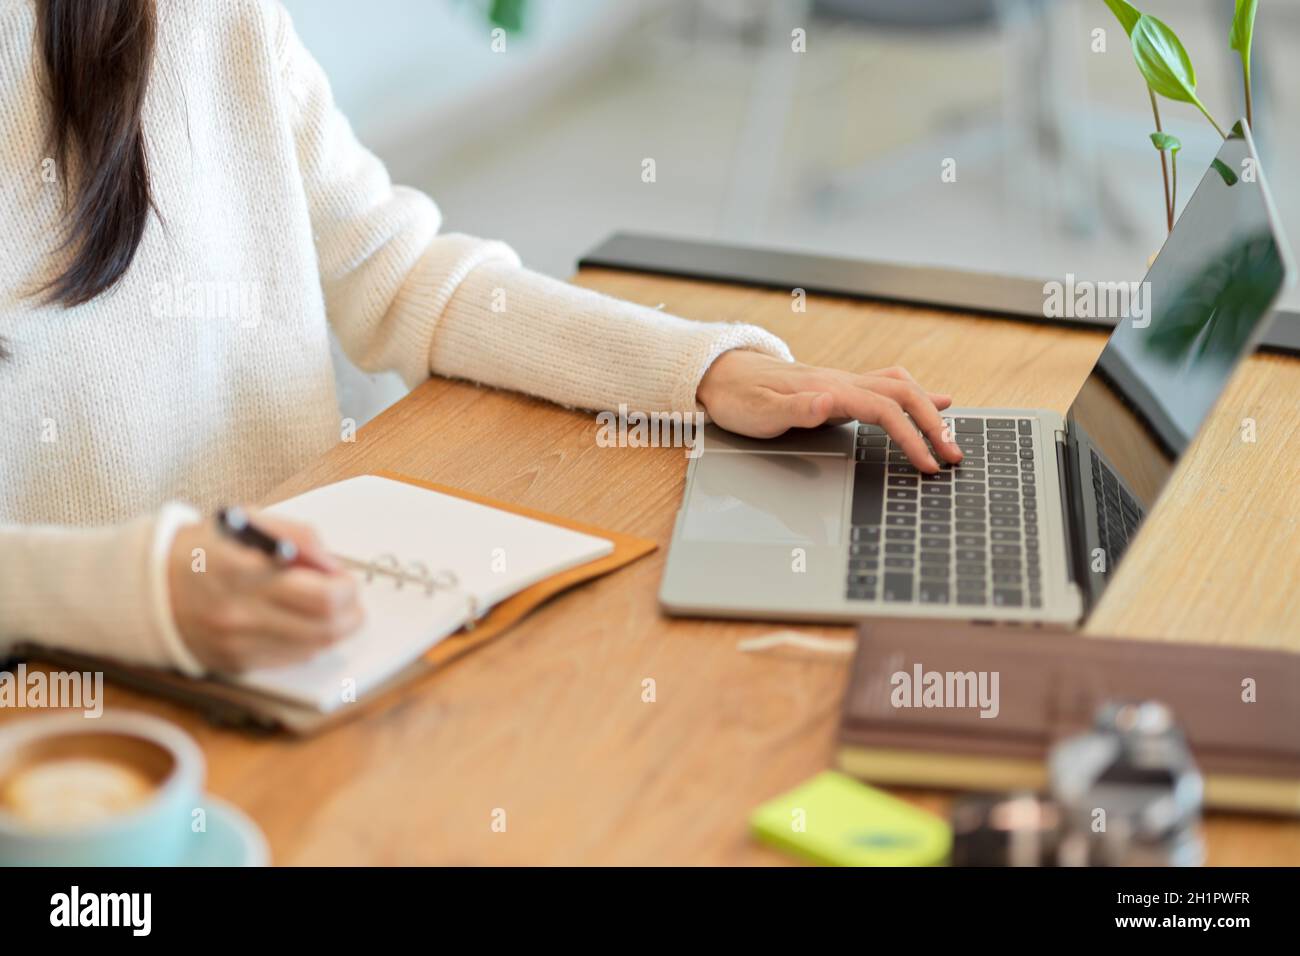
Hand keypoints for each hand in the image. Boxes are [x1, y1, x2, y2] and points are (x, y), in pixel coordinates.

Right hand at [168, 511, 363, 672]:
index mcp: (243, 571)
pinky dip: (308, 641)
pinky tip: (299, 622)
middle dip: (350, 609)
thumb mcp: (250, 522)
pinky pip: (293, 659)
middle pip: (325, 625)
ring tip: (327, 607)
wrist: (151, 589)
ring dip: (335, 627)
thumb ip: (299, 536)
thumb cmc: (205, 551)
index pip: (321, 595)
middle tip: (346, 594)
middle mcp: (241, 612)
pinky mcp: (238, 663)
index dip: (344, 586)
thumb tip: (334, 565)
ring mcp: (239, 643)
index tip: (342, 576)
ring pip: (315, 646)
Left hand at [695, 351, 963, 473]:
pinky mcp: (841, 388)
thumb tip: (828, 404)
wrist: (723, 375)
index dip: (911, 437)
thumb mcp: (759, 412)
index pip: (885, 410)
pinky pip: (888, 385)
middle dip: (933, 424)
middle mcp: (842, 381)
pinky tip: (935, 400)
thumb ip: (795, 410)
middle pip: (903, 394)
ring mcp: (844, 382)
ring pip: (900, 386)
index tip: (928, 463)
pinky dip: (916, 394)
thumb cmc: (739, 398)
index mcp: (829, 389)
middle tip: (955, 455)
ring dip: (929, 409)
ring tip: (952, 434)